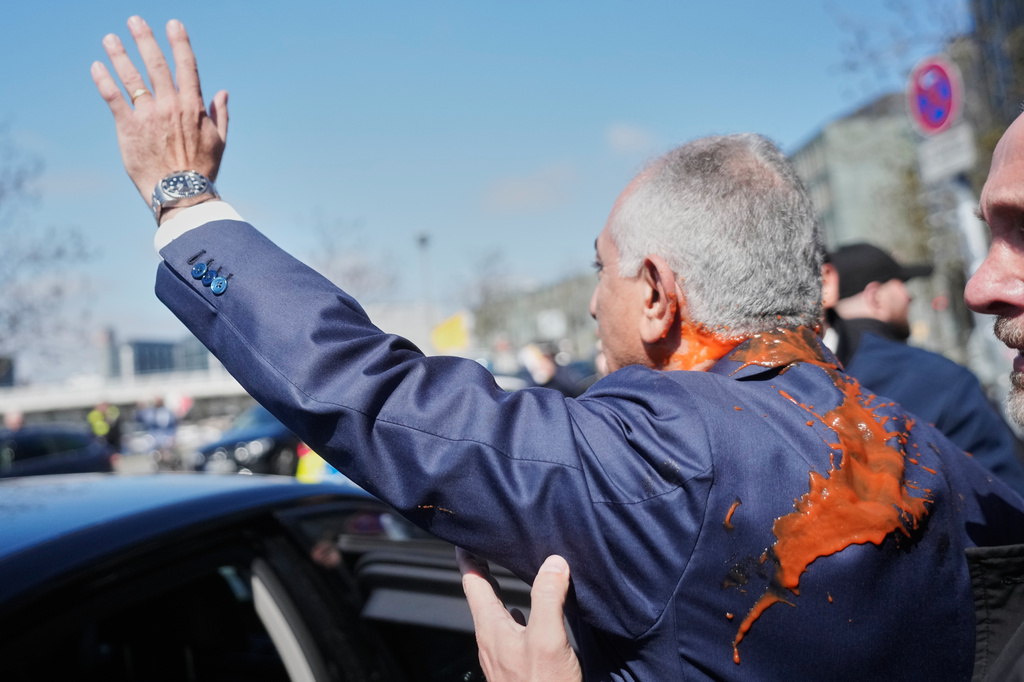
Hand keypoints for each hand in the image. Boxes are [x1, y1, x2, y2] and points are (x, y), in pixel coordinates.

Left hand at [91, 16, 227, 214]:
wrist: (182, 193)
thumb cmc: (202, 169)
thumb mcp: (219, 141)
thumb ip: (220, 114)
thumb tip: (223, 92)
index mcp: (193, 106)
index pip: (186, 66)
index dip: (179, 42)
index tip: (172, 24)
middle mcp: (170, 105)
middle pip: (156, 64)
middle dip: (145, 39)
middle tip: (134, 20)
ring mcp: (149, 115)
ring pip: (132, 77)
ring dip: (119, 55)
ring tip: (109, 39)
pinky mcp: (129, 128)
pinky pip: (114, 98)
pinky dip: (104, 80)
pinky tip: (97, 67)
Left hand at [458, 549, 582, 681]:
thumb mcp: (548, 638)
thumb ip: (548, 598)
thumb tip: (554, 563)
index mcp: (492, 629)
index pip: (473, 584)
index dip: (468, 560)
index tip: (464, 541)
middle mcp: (491, 643)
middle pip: (481, 599)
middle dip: (482, 573)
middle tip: (483, 552)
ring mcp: (500, 658)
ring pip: (493, 617)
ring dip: (496, 596)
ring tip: (501, 581)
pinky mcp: (513, 670)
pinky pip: (507, 634)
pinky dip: (511, 617)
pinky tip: (522, 621)